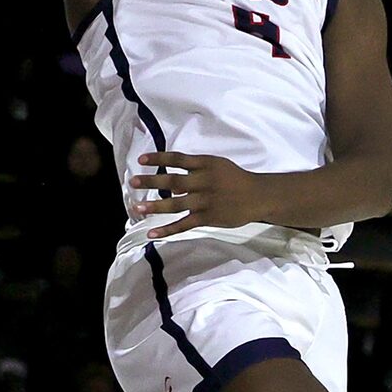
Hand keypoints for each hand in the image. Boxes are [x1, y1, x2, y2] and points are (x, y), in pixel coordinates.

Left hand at [130, 151, 273, 237]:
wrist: (258, 196)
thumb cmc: (236, 179)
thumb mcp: (218, 165)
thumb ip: (196, 169)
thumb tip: (172, 180)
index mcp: (206, 165)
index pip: (178, 159)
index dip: (159, 158)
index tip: (141, 160)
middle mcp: (204, 181)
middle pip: (173, 181)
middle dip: (151, 181)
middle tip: (133, 182)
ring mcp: (205, 201)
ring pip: (176, 203)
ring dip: (155, 206)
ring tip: (137, 208)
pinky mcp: (208, 217)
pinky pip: (184, 224)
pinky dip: (167, 229)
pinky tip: (152, 233)